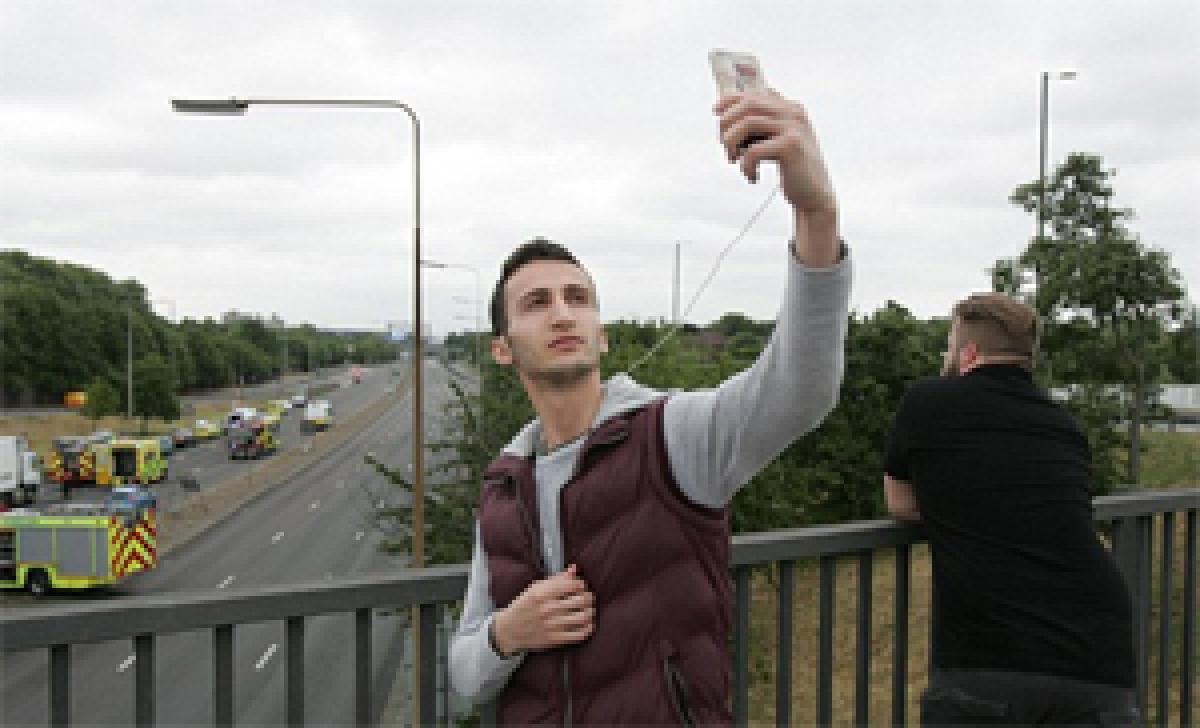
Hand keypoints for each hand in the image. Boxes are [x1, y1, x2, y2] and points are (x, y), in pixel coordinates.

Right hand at [492, 564, 594, 654]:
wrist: (509, 631)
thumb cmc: (524, 606)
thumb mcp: (535, 588)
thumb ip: (556, 579)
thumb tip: (574, 568)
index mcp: (543, 593)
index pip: (574, 584)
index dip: (582, 584)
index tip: (581, 586)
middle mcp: (549, 608)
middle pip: (582, 600)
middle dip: (589, 598)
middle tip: (588, 598)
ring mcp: (552, 625)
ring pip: (583, 617)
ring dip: (591, 612)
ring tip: (589, 611)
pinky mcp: (555, 640)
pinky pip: (579, 635)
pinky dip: (588, 629)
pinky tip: (588, 625)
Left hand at [714, 90, 838, 264]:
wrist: (816, 196)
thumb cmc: (793, 170)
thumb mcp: (778, 142)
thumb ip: (762, 126)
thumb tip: (726, 114)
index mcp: (790, 107)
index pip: (754, 93)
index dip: (730, 99)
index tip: (716, 111)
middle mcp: (793, 112)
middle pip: (747, 104)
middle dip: (727, 124)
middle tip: (727, 148)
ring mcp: (794, 128)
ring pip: (747, 123)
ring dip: (732, 143)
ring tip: (735, 161)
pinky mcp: (791, 147)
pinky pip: (753, 150)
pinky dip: (745, 165)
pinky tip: (752, 177)